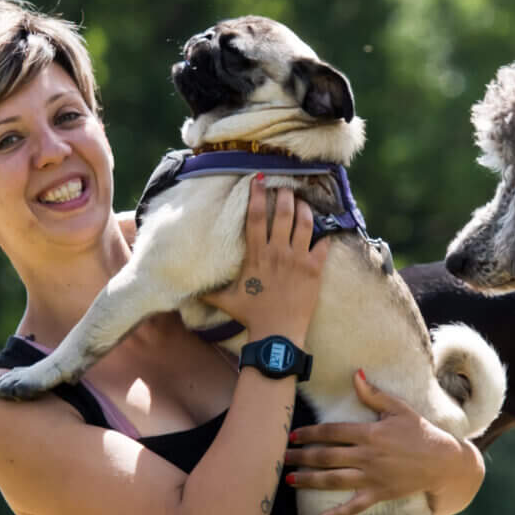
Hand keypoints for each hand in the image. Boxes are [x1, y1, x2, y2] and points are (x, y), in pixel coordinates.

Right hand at [201, 175, 326, 340]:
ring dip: (304, 208)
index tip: (258, 180)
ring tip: (303, 202)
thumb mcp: (227, 301)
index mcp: (256, 255)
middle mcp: (277, 252)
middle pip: (282, 213)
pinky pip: (324, 245)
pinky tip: (326, 227)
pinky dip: (326, 234)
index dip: (256, 196)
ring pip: (304, 223)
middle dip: (285, 196)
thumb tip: (188, 291)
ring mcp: (297, 259)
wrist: (277, 334)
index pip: (254, 217)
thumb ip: (209, 292)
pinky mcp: (314, 270)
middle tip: (286, 187)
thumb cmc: (251, 316)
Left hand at [285, 369, 480, 514]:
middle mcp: (367, 456)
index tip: (292, 436)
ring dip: (309, 480)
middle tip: (279, 457)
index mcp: (369, 433)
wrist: (442, 461)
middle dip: (301, 457)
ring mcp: (372, 477)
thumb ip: (374, 394)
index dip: (310, 433)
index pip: (332, 432)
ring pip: (333, 480)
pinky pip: (355, 507)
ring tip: (289, 479)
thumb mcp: (399, 409)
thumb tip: (356, 374)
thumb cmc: (421, 432)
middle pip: (326, 456)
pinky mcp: (379, 494)